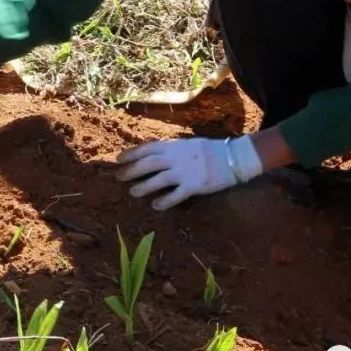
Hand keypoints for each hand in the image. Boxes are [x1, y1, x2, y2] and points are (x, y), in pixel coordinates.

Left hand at [115, 135, 261, 209]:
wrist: (233, 157)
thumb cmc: (210, 150)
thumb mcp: (188, 144)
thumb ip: (171, 149)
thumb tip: (153, 154)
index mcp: (174, 145)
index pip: (147, 148)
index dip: (131, 154)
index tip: (118, 159)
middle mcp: (176, 158)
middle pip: (149, 164)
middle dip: (132, 170)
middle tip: (118, 177)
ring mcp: (185, 172)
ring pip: (159, 180)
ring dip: (143, 187)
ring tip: (132, 193)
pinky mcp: (195, 186)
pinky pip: (176, 195)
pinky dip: (164, 201)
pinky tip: (155, 206)